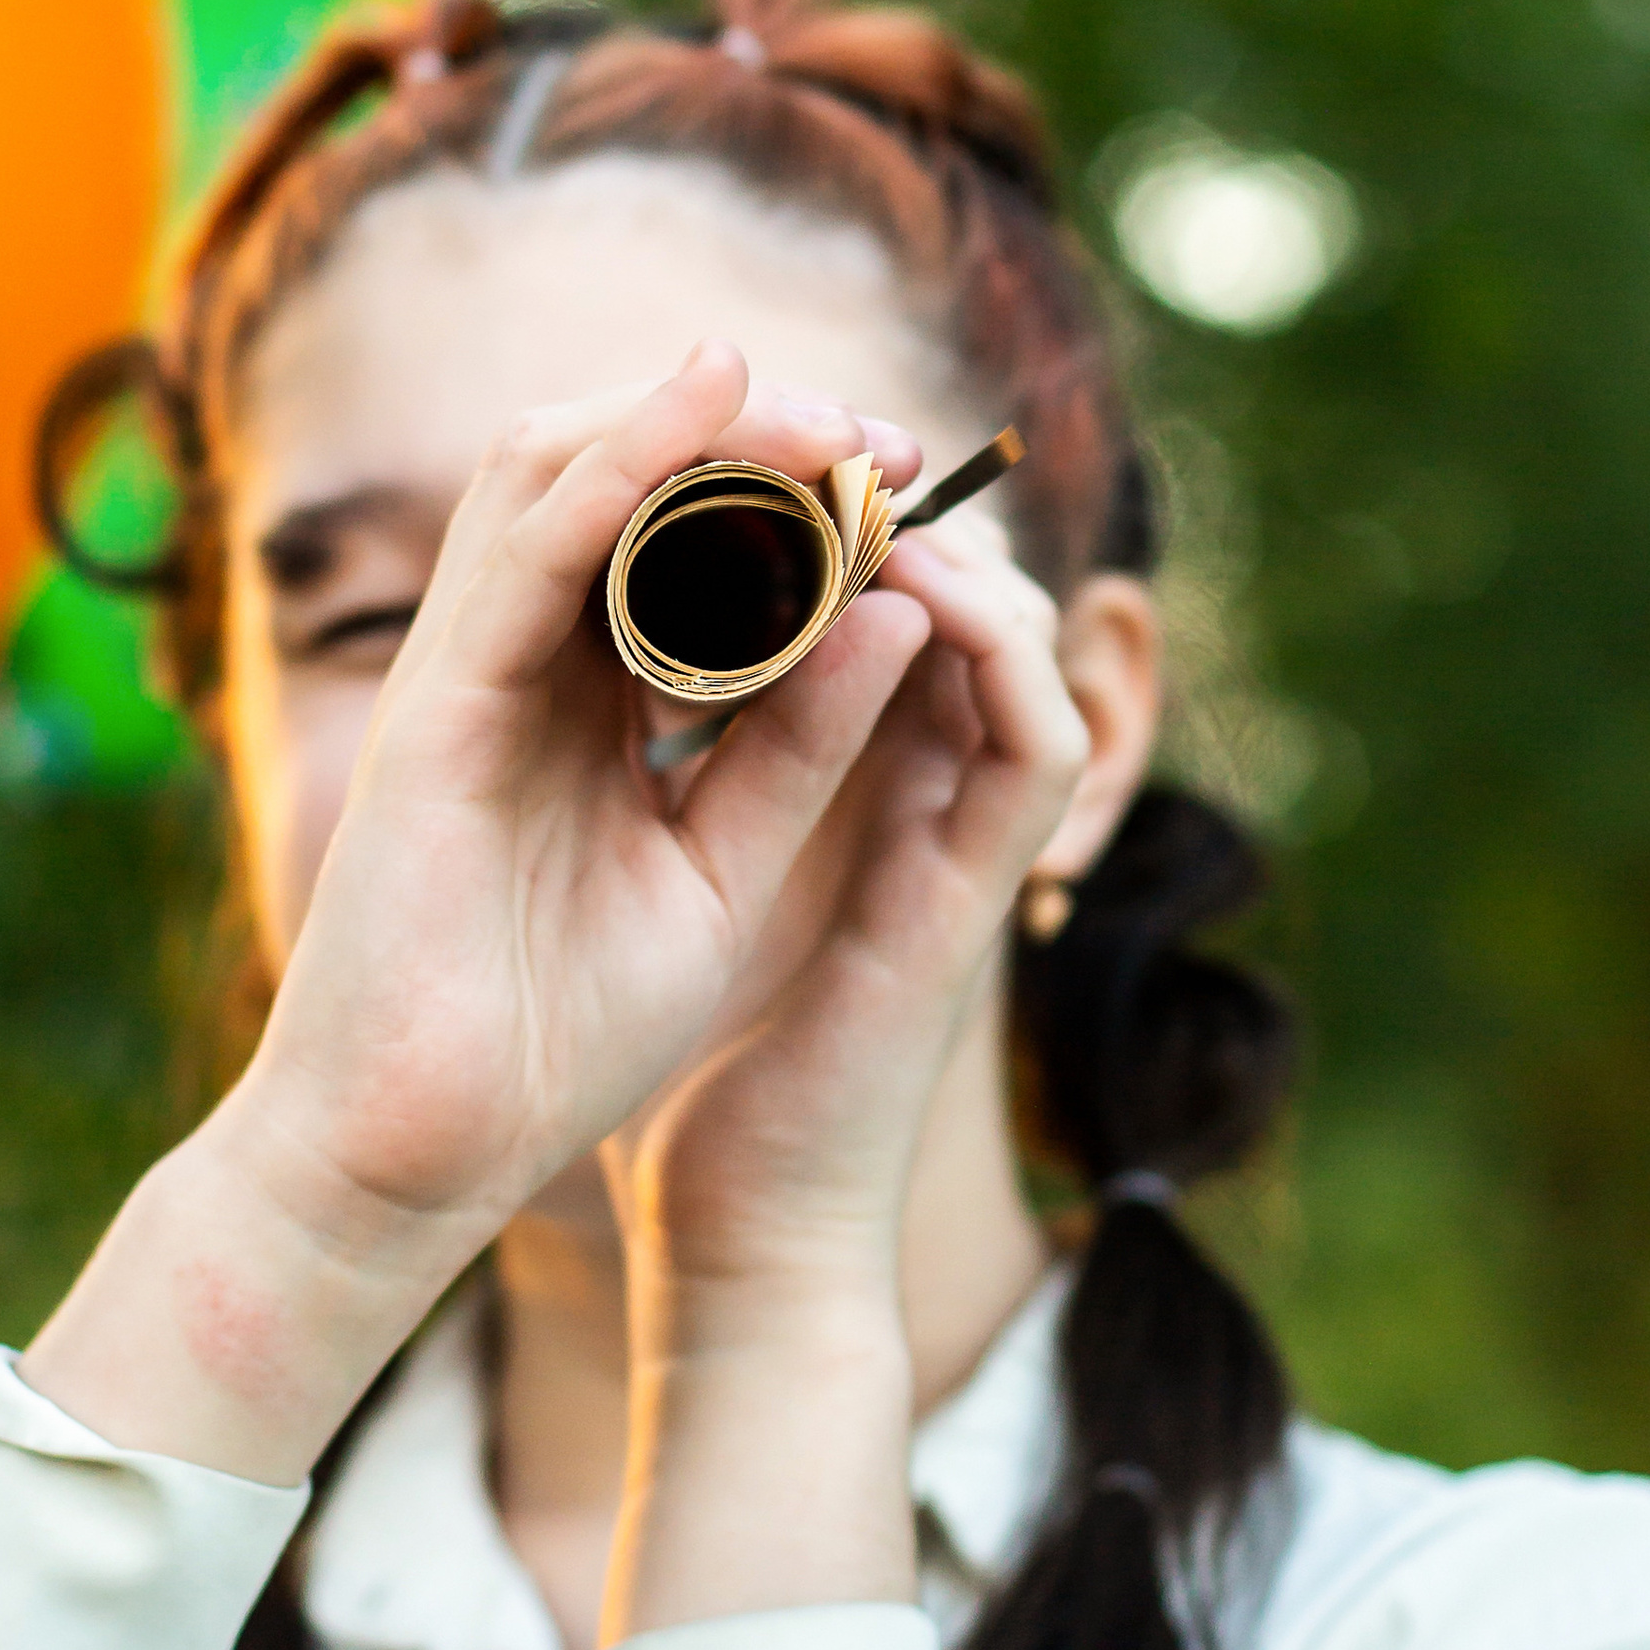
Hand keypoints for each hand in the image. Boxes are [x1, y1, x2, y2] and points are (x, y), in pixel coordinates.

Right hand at [241, 339, 928, 1248]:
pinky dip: (617, 466)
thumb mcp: (722, 877)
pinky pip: (523, 548)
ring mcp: (467, 675)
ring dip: (695, 420)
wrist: (417, 1159)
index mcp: (587, 708)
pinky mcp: (433, 709)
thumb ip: (796, 751)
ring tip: (820, 410)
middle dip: (756, 435)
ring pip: (559, 471)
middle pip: (621, 479)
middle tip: (880, 433)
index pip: (684, 548)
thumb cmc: (550, 1044)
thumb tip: (895, 614)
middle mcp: (521, 668)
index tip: (906, 485)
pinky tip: (707, 411)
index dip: (795, 498)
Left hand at [623, 511, 1088, 1308]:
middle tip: (796, 421)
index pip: (862, 589)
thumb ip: (675, 754)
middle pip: (949, 584)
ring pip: (1019, 632)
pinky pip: (1032, 730)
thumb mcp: (648, 866)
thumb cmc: (659, 1068)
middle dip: (875, 488)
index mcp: (833, 781)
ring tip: (847, 471)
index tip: (720, 447)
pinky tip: (899, 580)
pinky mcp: (973, 896)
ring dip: (945, 536)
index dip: (809, 501)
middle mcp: (915, 796)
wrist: (725, 1228)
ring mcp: (957, 843)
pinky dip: (984, 638)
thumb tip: (618, 633)